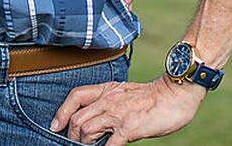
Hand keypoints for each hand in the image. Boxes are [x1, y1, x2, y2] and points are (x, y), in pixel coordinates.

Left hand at [50, 76, 205, 144]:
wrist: (176, 94)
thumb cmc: (153, 96)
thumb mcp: (125, 92)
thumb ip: (110, 102)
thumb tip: (99, 119)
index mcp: (106, 90)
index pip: (75, 96)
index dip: (62, 112)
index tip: (55, 125)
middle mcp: (108, 101)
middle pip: (77, 118)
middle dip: (71, 135)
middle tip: (74, 143)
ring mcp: (117, 114)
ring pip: (86, 130)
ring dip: (84, 143)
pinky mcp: (129, 128)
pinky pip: (109, 144)